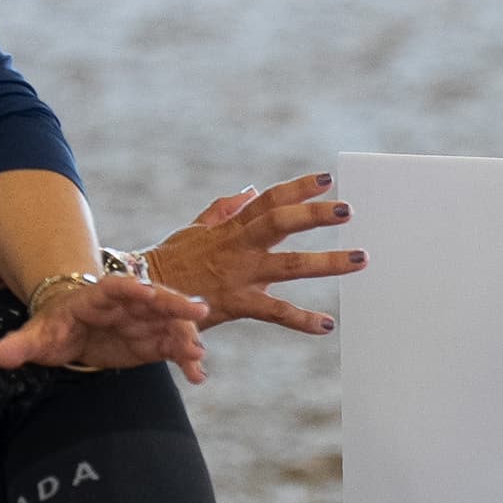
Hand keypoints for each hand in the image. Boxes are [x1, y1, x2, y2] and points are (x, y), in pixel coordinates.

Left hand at [0, 273, 211, 381]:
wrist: (72, 329)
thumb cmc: (53, 328)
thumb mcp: (35, 336)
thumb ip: (18, 346)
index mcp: (97, 297)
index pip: (115, 288)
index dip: (131, 288)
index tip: (146, 292)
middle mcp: (127, 305)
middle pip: (154, 299)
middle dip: (175, 304)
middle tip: (198, 311)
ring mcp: (144, 321)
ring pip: (170, 323)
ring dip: (186, 336)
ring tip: (197, 356)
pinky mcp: (154, 341)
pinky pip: (174, 348)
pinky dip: (187, 360)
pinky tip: (198, 376)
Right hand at [140, 172, 361, 337]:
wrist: (142, 293)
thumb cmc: (172, 260)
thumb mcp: (195, 229)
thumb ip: (224, 210)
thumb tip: (250, 190)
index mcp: (232, 228)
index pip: (269, 200)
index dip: (298, 188)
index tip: (327, 178)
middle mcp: (240, 246)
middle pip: (282, 223)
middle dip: (315, 215)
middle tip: (348, 209)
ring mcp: (240, 274)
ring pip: (290, 265)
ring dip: (327, 262)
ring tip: (360, 259)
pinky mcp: (236, 303)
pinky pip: (275, 311)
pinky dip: (302, 319)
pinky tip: (327, 324)